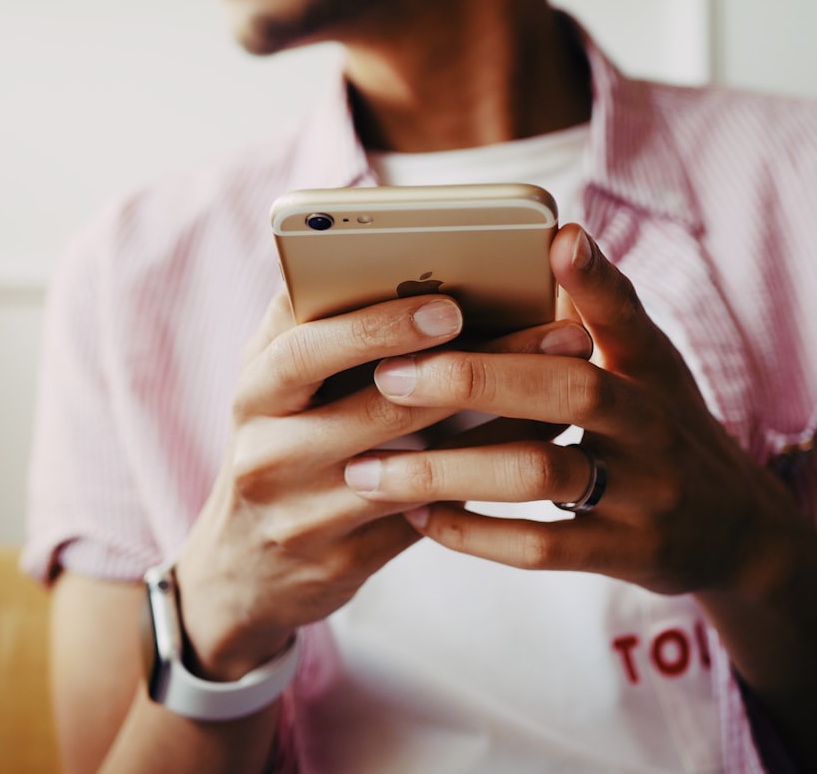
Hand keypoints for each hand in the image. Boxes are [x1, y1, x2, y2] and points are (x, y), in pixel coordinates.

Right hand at [174, 289, 592, 679]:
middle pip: (380, 407)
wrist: (248, 565)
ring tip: (568, 382)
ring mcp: (307, 515)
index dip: (374, 327)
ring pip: (418, 468)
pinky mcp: (347, 559)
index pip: (305, 349)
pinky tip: (535, 443)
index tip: (450, 307)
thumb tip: (385, 251)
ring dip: (500, 424)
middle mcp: (270, 454)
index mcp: (256, 392)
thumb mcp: (277, 384)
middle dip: (476, 369)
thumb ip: (316, 324)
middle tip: (556, 331)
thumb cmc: (279, 442)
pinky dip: (485, 474)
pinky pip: (431, 512)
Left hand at [345, 224, 797, 596]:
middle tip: (390, 374)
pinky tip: (419, 517)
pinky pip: (542, 547)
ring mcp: (645, 493)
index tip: (556, 238)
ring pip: (543, 472)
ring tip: (371, 467)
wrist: (739, 533)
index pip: (626, 316)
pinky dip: (474, 532)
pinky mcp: (626, 552)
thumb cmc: (667, 430)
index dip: (595, 279)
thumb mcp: (651, 370)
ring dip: (450, 470)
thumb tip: (554, 238)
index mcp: (652, 370)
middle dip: (476, 379)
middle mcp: (654, 426)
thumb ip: (603, 315)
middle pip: (572, 392)